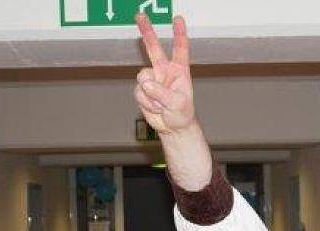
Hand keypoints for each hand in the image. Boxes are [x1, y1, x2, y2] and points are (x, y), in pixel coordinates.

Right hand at [134, 14, 194, 134]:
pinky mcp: (142, 89)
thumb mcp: (177, 103)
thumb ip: (161, 92)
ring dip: (150, 94)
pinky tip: (154, 107)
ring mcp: (152, 79)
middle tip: (140, 15)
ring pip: (143, 77)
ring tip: (161, 105)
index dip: (179, 33)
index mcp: (179, 70)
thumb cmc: (182, 113)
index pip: (180, 48)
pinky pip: (138, 91)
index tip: (178, 19)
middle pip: (154, 48)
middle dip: (147, 31)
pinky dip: (145, 101)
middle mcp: (165, 71)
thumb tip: (145, 83)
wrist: (172, 127)